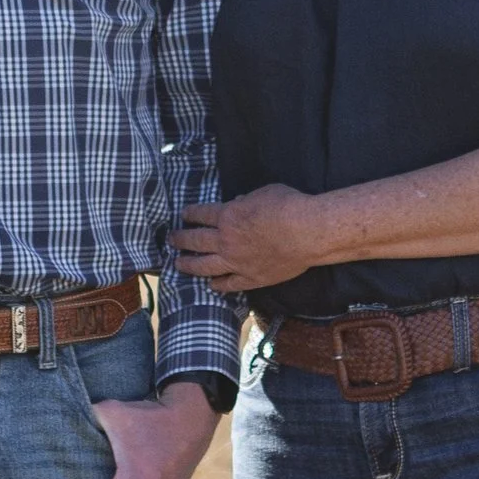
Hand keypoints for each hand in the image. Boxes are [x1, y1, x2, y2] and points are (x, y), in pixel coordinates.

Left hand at [172, 187, 319, 294]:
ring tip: (178, 263)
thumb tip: (238, 204)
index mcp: (227, 216)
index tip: (184, 215)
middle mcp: (226, 241)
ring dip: (188, 265)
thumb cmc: (288, 206)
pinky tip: (210, 286)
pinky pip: (228, 285)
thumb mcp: (264, 193)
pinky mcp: (251, 278)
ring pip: (204, 266)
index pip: (201, 214)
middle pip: (195, 241)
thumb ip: (246, 200)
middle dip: (180, 239)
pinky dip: (217, 286)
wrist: (307, 232)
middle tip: (171, 239)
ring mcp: (236, 262)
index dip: (190, 214)